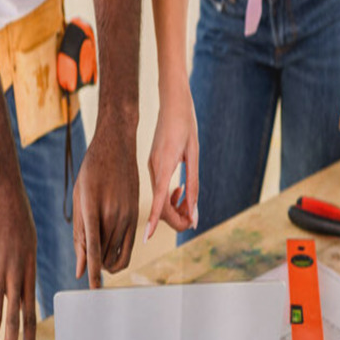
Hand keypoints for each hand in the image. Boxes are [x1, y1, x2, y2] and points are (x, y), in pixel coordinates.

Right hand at [0, 176, 36, 339]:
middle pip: (17, 320)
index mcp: (31, 271)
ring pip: (0, 315)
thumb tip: (18, 284)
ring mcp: (2, 272)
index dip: (31, 338)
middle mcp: (19, 276)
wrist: (7, 196)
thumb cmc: (18, 217)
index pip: (31, 313)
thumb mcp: (26, 243)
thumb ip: (22, 266)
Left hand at [73, 124, 138, 286]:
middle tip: (87, 263)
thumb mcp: (79, 199)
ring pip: (118, 255)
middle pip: (105, 256)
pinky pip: (130, 247)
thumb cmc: (92, 171)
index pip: (93, 249)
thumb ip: (78, 234)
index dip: (92, 272)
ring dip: (107, 263)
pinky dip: (119, 256)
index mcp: (93, 208)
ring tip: (97, 257)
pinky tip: (109, 252)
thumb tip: (80, 267)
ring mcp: (128, 215)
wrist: (117, 146)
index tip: (91, 288)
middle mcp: (113, 214)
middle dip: (95, 266)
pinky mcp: (136, 215)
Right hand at [145, 79, 198, 240]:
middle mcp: (153, 168)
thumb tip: (194, 213)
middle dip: (175, 218)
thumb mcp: (194, 155)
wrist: (173, 100)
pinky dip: (170, 196)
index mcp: (163, 165)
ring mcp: (151, 166)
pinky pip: (159, 188)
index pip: (157, 201)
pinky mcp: (153, 163)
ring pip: (159, 198)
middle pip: (160, 205)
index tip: (145, 239)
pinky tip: (181, 189)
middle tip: (194, 218)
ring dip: (174, 207)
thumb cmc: (187, 124)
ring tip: (189, 202)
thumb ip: (193, 185)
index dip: (152, 221)